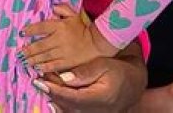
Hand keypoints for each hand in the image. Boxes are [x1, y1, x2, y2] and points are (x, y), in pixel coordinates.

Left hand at [21, 4, 117, 72]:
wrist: (99, 41)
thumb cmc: (85, 27)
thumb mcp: (74, 15)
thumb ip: (63, 9)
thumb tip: (53, 7)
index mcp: (60, 26)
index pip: (41, 27)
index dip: (30, 30)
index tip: (22, 33)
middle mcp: (59, 39)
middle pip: (40, 45)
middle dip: (29, 49)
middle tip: (20, 53)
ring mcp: (64, 52)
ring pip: (45, 56)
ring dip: (34, 59)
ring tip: (25, 61)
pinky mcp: (69, 62)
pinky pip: (54, 66)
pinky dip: (45, 68)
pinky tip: (38, 69)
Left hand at [32, 41, 146, 111]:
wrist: (133, 83)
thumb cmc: (118, 71)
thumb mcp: (103, 65)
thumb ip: (85, 72)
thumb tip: (64, 77)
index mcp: (101, 98)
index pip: (73, 98)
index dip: (54, 91)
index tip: (39, 82)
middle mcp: (98, 111)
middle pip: (68, 106)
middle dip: (51, 94)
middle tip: (39, 80)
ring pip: (70, 111)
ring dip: (55, 99)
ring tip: (45, 85)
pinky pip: (73, 111)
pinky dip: (62, 104)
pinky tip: (53, 96)